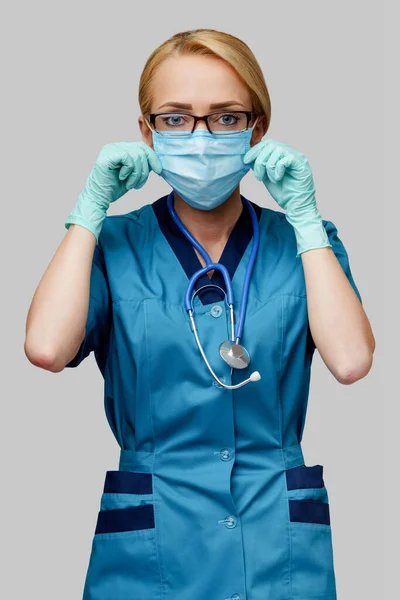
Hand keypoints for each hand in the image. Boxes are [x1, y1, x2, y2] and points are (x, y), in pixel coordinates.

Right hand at [65, 142, 161, 242]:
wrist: (99, 198)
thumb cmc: (115, 188)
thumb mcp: (133, 175)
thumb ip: (142, 165)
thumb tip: (157, 159)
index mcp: (121, 149)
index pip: (142, 146)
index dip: (153, 158)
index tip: (158, 171)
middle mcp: (114, 146)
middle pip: (141, 149)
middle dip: (145, 169)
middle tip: (138, 184)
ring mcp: (109, 150)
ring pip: (136, 156)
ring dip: (137, 174)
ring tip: (130, 184)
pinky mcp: (106, 156)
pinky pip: (127, 158)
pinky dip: (129, 171)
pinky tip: (122, 178)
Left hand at [243, 139, 330, 257]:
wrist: (295, 206)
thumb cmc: (284, 193)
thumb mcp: (266, 176)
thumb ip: (260, 165)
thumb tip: (249, 157)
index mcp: (282, 154)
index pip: (266, 143)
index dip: (254, 151)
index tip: (246, 161)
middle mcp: (290, 153)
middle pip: (270, 144)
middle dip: (260, 160)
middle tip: (259, 176)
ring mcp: (297, 157)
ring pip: (276, 150)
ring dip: (268, 167)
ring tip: (271, 179)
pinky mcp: (301, 164)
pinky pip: (285, 159)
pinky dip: (277, 170)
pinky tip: (278, 179)